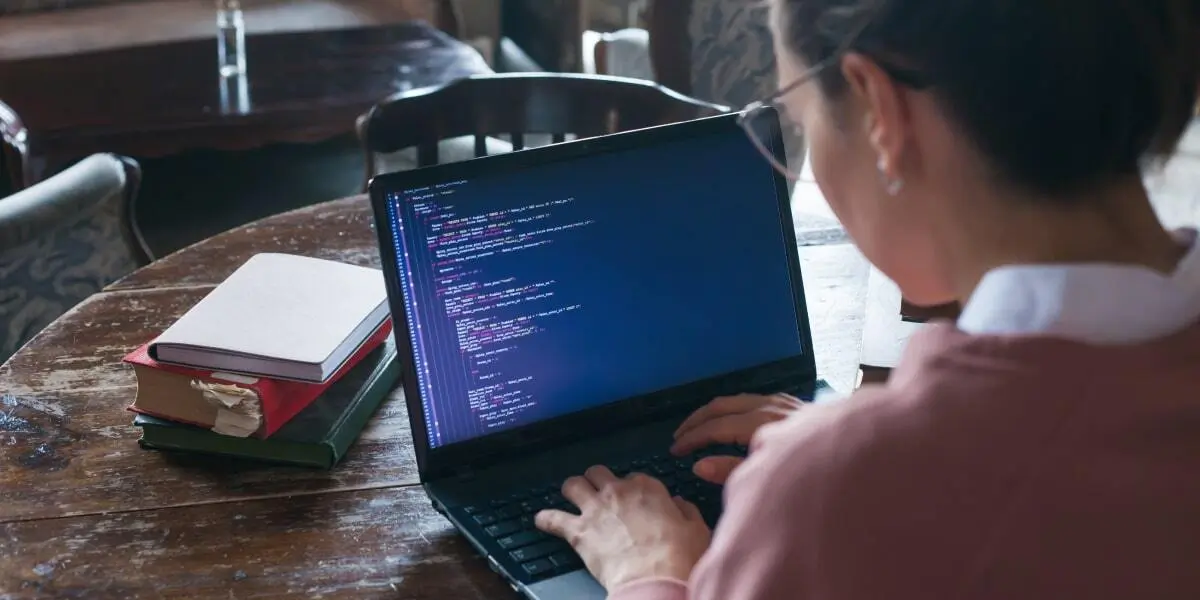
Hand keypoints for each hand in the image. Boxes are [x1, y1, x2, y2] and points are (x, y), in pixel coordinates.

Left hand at [535, 466, 710, 590]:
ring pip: (572, 484)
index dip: (631, 489)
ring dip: (571, 491)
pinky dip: (545, 519)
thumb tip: (679, 504)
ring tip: (571, 498)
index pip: (633, 477)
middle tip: (599, 494)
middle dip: (597, 482)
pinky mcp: (578, 531)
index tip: (632, 500)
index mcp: (647, 488)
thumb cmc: (679, 557)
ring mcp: (595, 509)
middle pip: (598, 473)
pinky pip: (551, 518)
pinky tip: (542, 520)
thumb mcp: (696, 529)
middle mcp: (618, 491)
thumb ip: (686, 511)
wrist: (654, 580)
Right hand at [671, 393, 802, 483]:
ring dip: (713, 412)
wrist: (859, 456)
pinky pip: (753, 399)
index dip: (692, 438)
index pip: (716, 427)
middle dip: (696, 420)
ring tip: (697, 427)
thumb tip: (697, 465)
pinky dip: (734, 407)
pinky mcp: (793, 403)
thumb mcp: (768, 477)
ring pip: (736, 398)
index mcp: (762, 424)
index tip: (675, 451)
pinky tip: (730, 419)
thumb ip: (731, 470)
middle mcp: (771, 406)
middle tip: (678, 436)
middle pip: (722, 405)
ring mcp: (783, 401)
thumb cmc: (812, 472)